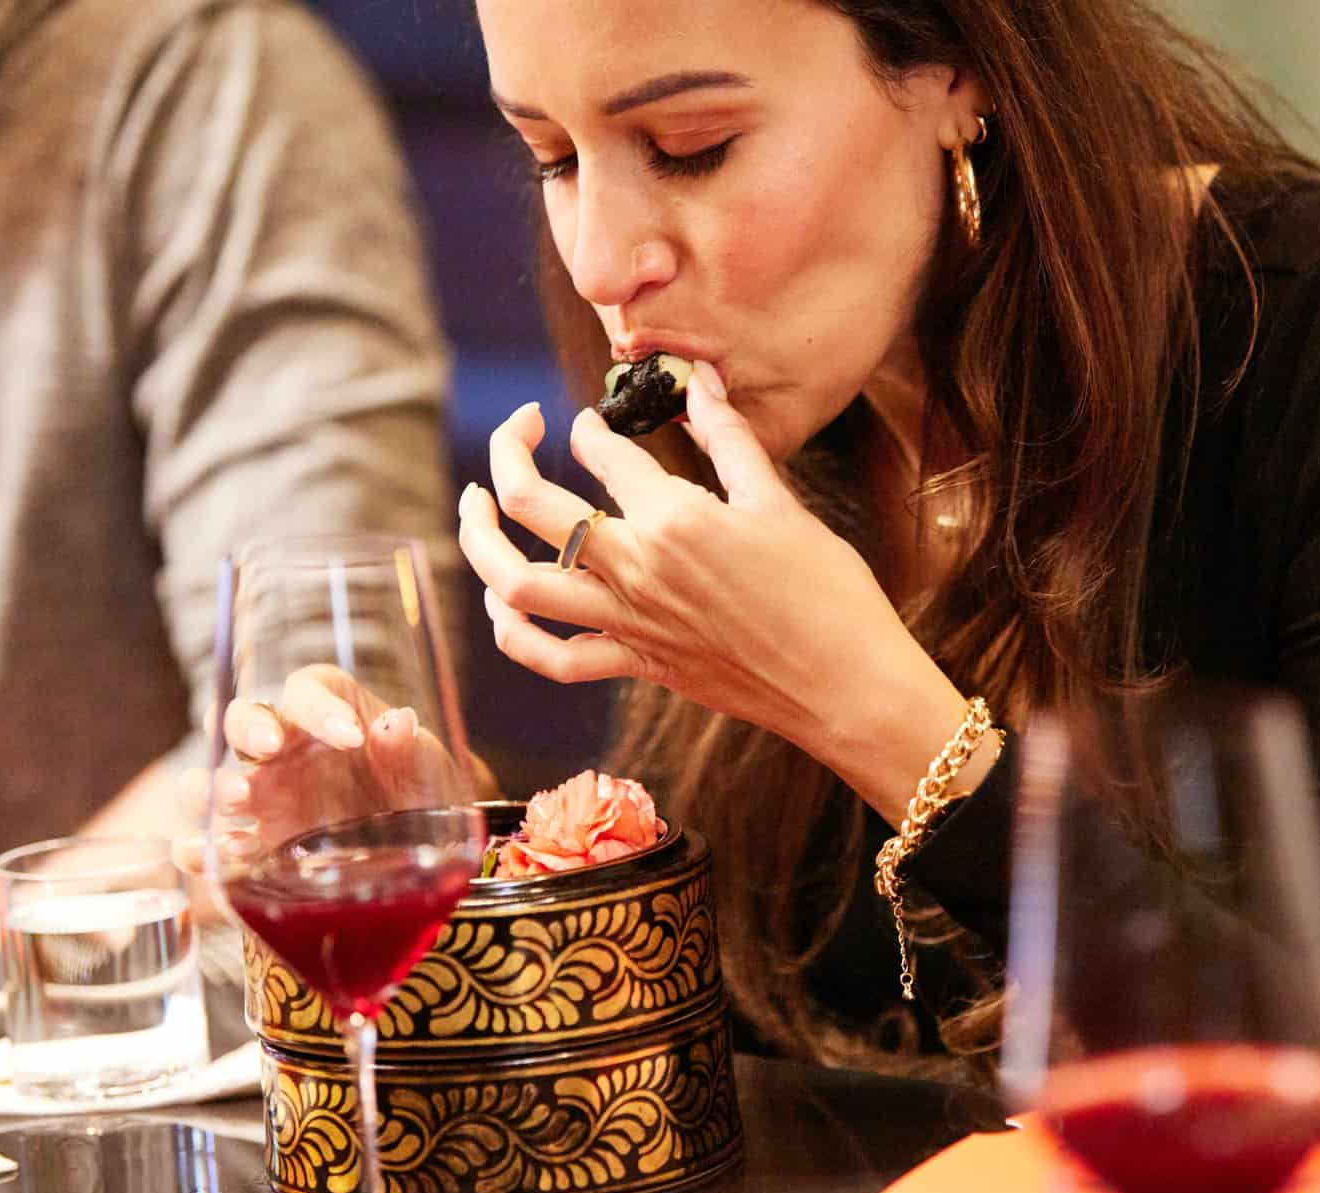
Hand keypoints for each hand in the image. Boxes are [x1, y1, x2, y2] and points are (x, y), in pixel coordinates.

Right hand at [178, 665, 497, 870]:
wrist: (421, 846)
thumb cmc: (419, 789)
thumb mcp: (426, 768)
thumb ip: (408, 746)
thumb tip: (399, 722)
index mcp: (329, 710)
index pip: (308, 690)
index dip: (320, 707)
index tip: (352, 735)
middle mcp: (286, 746)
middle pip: (242, 719)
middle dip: (247, 729)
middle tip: (269, 748)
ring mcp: (264, 794)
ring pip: (212, 777)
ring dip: (213, 786)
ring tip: (239, 798)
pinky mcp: (256, 841)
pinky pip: (212, 841)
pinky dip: (202, 848)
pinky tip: (210, 855)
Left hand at [457, 362, 948, 774]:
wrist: (845, 684)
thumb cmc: (827, 591)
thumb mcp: (779, 503)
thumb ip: (729, 439)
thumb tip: (700, 381)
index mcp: (674, 518)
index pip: (600, 451)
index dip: (586, 427)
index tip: (589, 421)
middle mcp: (637, 570)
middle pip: (531, 506)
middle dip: (507, 453)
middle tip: (518, 428)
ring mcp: (630, 623)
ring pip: (517, 585)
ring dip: (480, 543)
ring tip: (474, 509)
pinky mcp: (637, 665)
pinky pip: (552, 659)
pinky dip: (515, 634)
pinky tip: (505, 604)